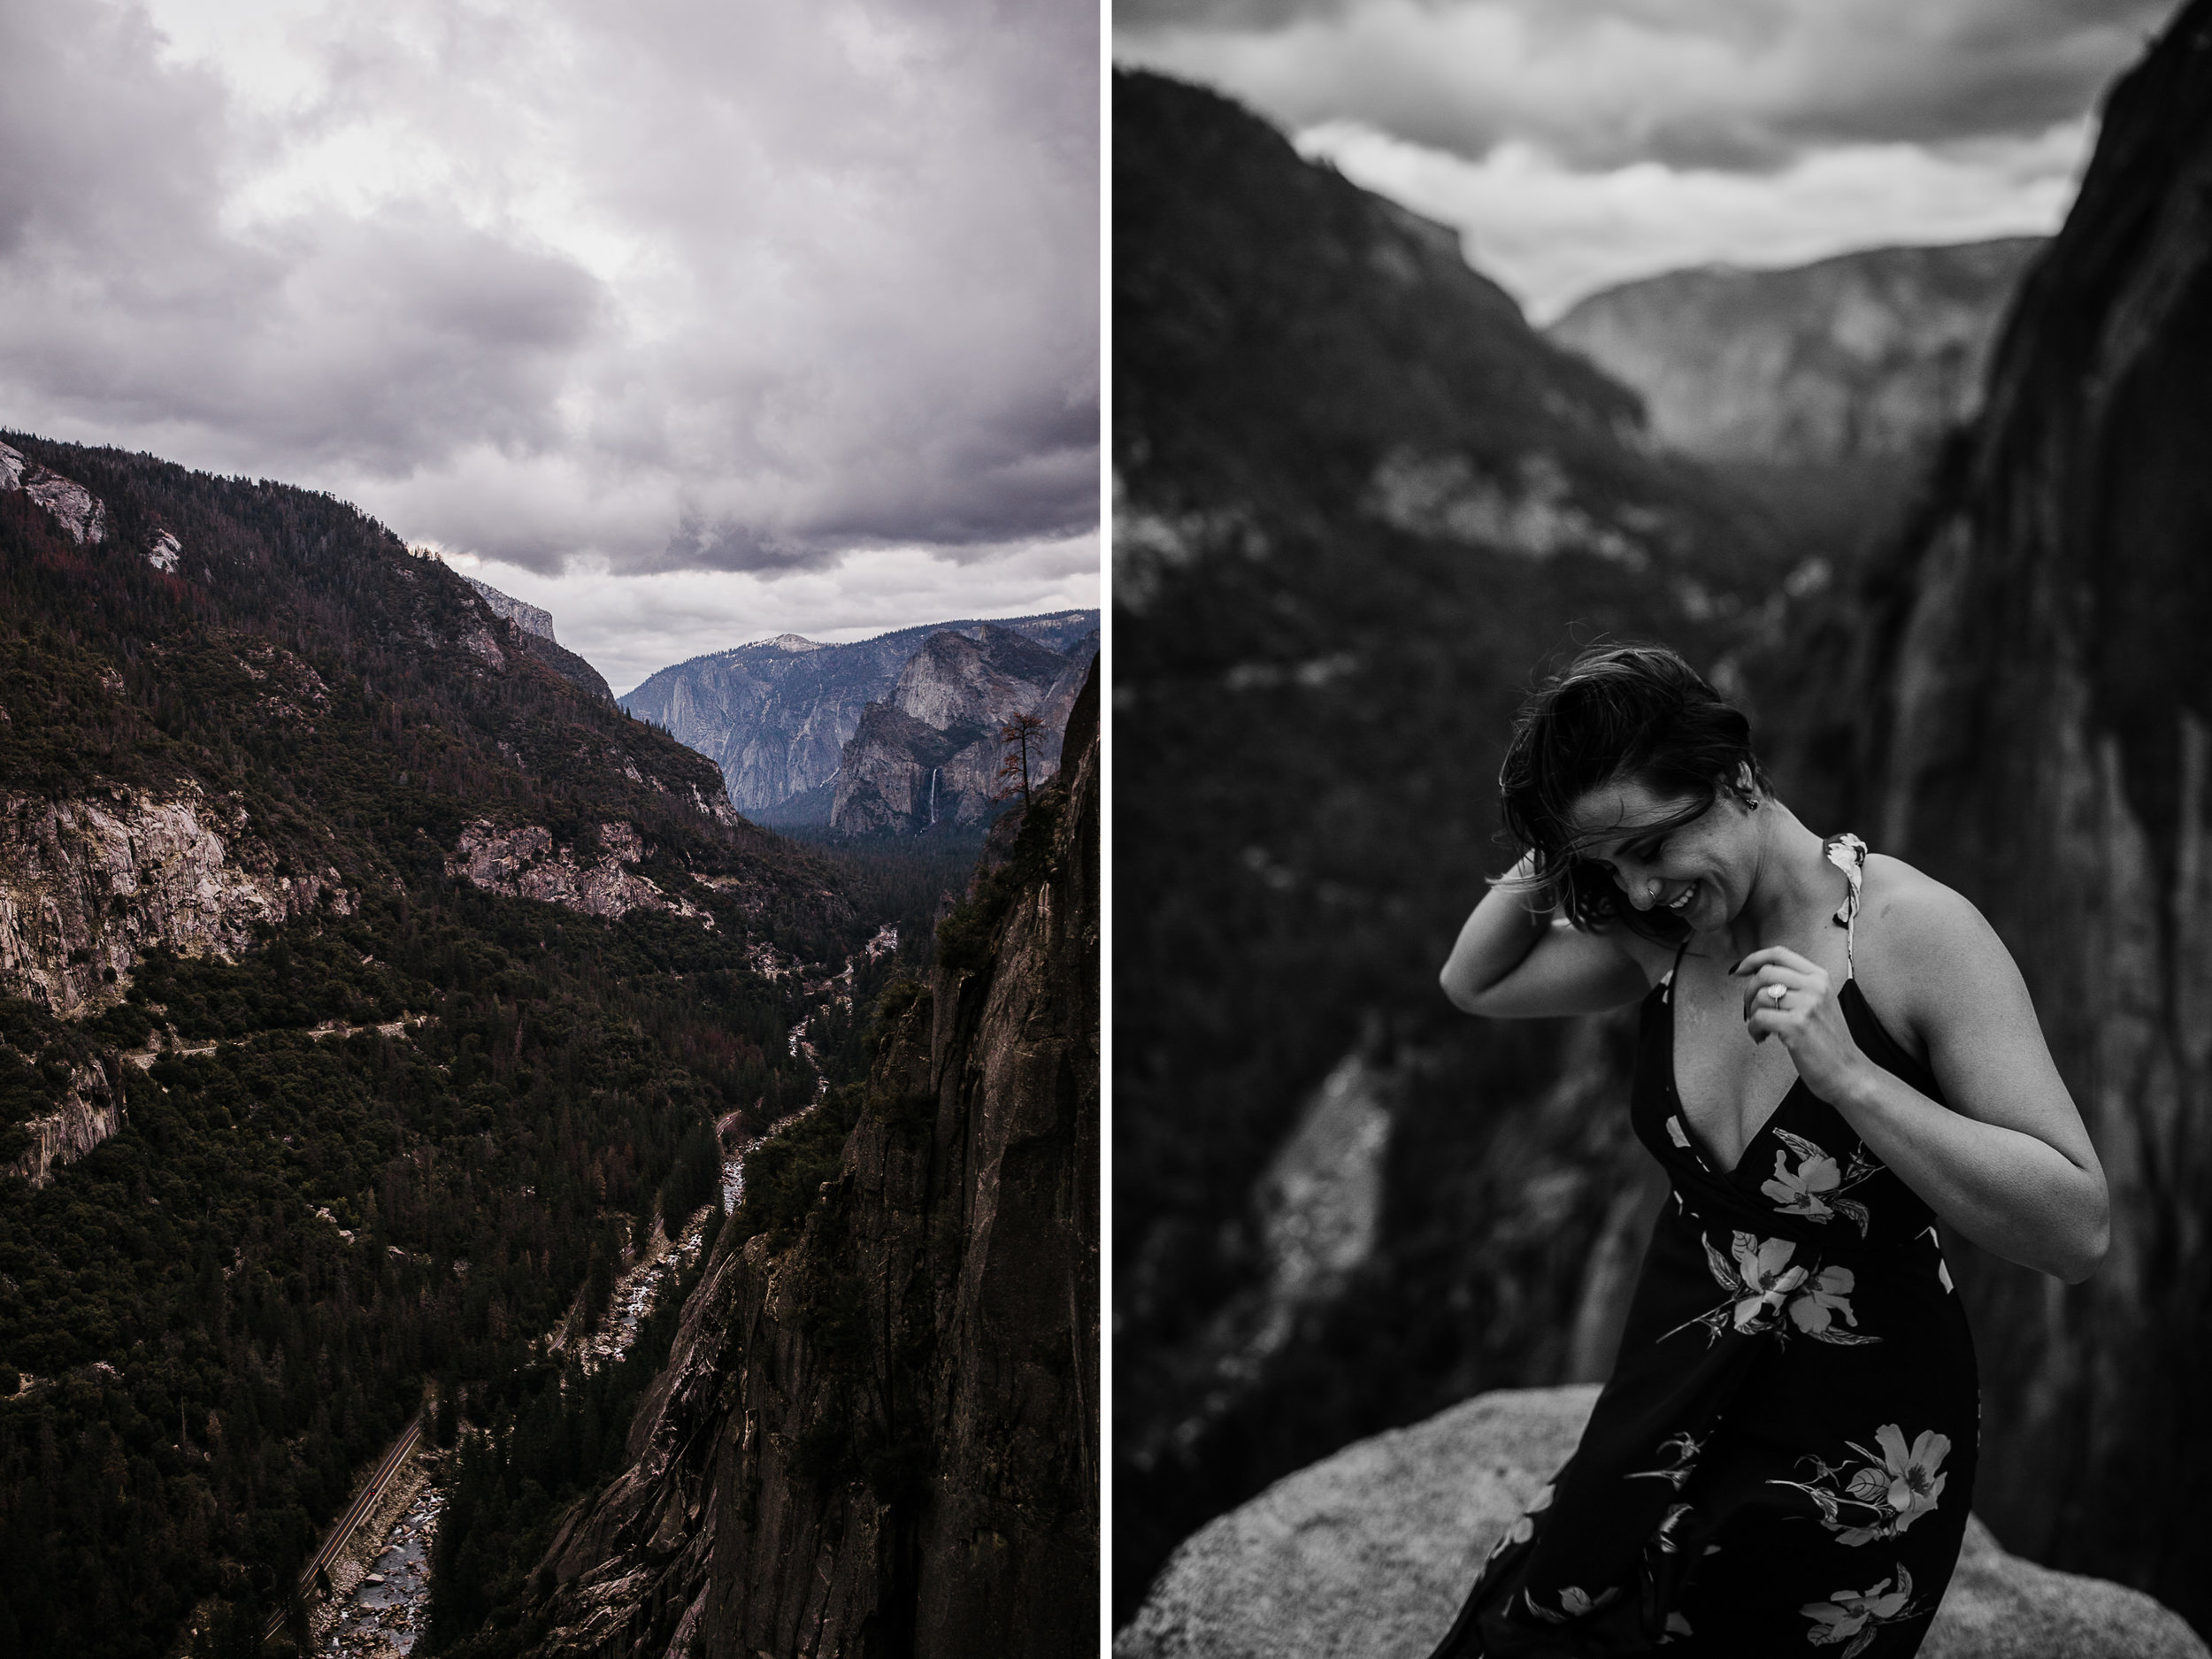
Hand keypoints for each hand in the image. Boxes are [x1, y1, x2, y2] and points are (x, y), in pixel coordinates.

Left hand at [1731, 945, 1864, 1099]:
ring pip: (1760, 996)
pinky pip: (1758, 1018)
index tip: (1740, 971)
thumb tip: (1757, 975)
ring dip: (1752, 1014)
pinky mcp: (1797, 1025)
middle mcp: (1815, 986)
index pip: (1779, 954)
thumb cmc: (1828, 1041)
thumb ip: (1796, 986)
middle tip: (1751, 1011)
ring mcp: (1807, 1005)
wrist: (1847, 1072)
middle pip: (1765, 973)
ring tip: (1763, 1029)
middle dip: (1748, 992)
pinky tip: (1763, 1038)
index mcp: (1820, 977)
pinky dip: (1753, 1029)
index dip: (1753, 959)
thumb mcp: (1819, 1003)